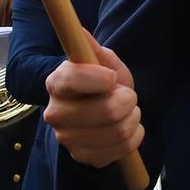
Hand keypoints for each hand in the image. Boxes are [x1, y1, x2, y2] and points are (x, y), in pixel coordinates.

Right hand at [41, 41, 143, 168]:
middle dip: (128, 100)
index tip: (112, 78)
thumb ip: (94, 50)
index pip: (72, 80)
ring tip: (128, 112)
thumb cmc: (100, 84)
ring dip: (133, 119)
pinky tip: (126, 129)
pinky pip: (121, 149)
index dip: (99, 78)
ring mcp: (67, 138)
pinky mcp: (82, 156)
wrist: (100, 115)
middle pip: (107, 111)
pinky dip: (134, 137)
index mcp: (56, 83)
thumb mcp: (102, 63)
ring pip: (118, 131)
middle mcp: (55, 113)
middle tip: (127, 96)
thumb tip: (82, 33)